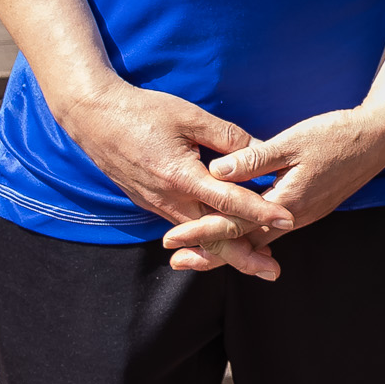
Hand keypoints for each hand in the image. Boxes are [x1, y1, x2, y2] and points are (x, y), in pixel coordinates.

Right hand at [53, 78, 293, 263]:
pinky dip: (206, 239)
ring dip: (227, 252)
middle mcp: (168, 199)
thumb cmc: (145, 111)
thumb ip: (227, 138)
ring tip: (257, 262)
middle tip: (273, 272)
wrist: (95, 118)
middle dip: (244, 256)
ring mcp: (158, 205)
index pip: (229, 201)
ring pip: (198, 237)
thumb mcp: (191, 117)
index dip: (261, 211)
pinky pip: (184, 227)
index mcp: (181, 176)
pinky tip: (224, 242)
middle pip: (212, 236)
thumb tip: (260, 152)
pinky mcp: (152, 203)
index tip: (289, 219)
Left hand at [160, 105, 384, 277]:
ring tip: (198, 251)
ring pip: (258, 240)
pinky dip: (249, 235)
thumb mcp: (292, 142)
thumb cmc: (336, 136)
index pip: (233, 225)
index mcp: (286, 203)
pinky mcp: (308, 208)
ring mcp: (303, 215)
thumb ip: (253, 159)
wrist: (379, 139)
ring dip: (227, 246)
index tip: (171, 238)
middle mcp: (293, 218)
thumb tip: (215, 171)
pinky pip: (272, 230)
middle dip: (209, 253)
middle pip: (244, 244)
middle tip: (176, 260)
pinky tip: (239, 231)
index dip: (200, 231)